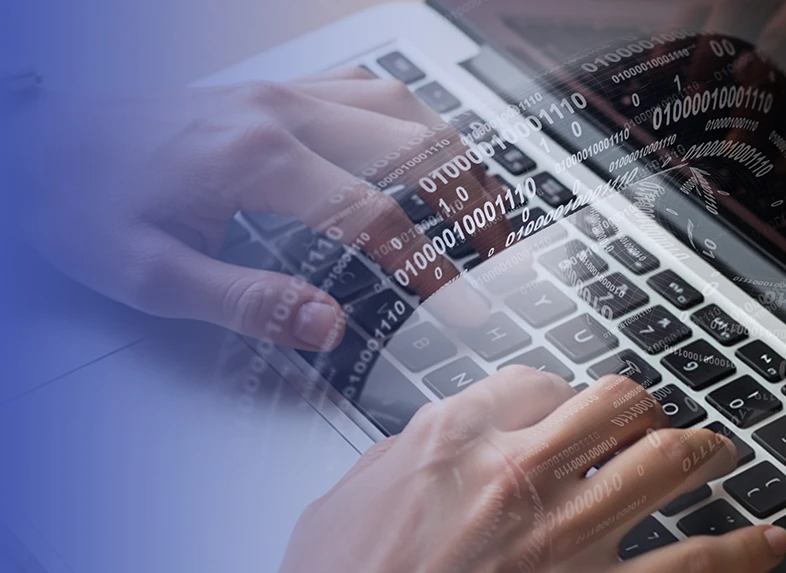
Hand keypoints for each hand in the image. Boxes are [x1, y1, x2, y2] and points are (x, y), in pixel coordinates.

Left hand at [14, 68, 502, 350]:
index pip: (375, 216)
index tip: (464, 304)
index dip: (431, 267)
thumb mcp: (148, 272)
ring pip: (398, 105)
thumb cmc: (80, 197)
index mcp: (257, 161)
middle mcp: (280, 114)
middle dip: (466, 200)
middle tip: (493, 247)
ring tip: (474, 196)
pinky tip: (415, 143)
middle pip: (411, 146)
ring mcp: (280, 94)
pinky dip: (408, 116)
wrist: (36, 138)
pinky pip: (363, 86)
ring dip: (448, 150)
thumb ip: (245, 300)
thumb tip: (326, 324)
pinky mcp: (272, 91)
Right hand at [281, 368, 785, 572]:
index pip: (540, 380)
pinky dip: (743, 554)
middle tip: (654, 421)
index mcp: (456, 440)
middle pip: (618, 405)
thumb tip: (444, 438)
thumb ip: (405, 455)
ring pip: (669, 468)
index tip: (567, 408)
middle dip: (645, 409)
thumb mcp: (350, 498)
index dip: (561, 390)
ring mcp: (567, 540)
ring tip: (722, 455)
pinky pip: (694, 571)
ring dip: (706, 456)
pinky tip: (769, 544)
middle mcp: (521, 476)